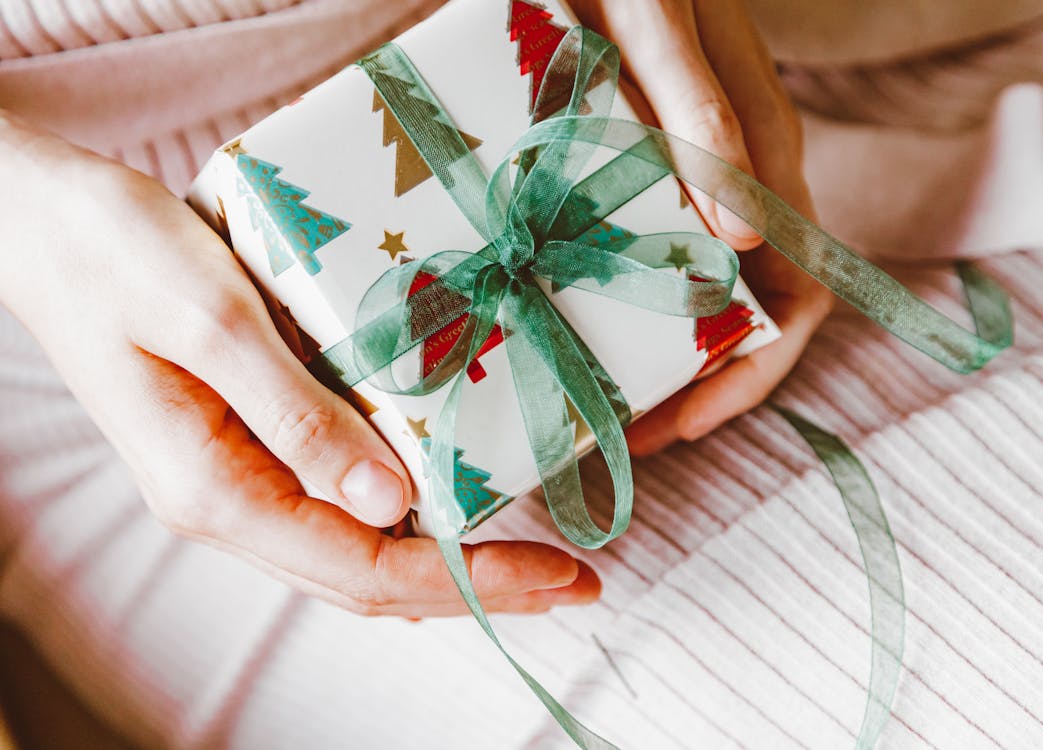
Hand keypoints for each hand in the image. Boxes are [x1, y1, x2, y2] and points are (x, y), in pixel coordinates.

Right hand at [0, 111, 598, 616]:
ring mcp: (233, 478)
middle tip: (572, 582)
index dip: (468, 581)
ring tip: (532, 556)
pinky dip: (406, 517)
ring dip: (448, 561)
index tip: (552, 575)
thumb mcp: (213, 321)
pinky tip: (451, 501)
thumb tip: (396, 503)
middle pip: (369, 578)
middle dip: (477, 587)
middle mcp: (227, 502)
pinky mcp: (242, 442)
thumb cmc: (113, 253)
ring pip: (356, 550)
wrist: (37, 220)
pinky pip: (336, 506)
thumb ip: (300, 418)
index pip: (365, 568)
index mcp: (217, 489)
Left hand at [570, 0, 834, 454]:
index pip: (797, 297)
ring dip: (662, 350)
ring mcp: (699, 178)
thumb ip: (703, 114)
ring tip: (597, 392)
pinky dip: (626, 301)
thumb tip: (741, 234)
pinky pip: (655, 254)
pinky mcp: (654, 169)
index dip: (753, 373)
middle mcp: (742, 181)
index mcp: (765, 161)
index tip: (685, 423)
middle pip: (750, 312)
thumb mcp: (663, 28)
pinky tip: (571, 317)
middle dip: (699, 383)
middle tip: (624, 430)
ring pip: (701, 291)